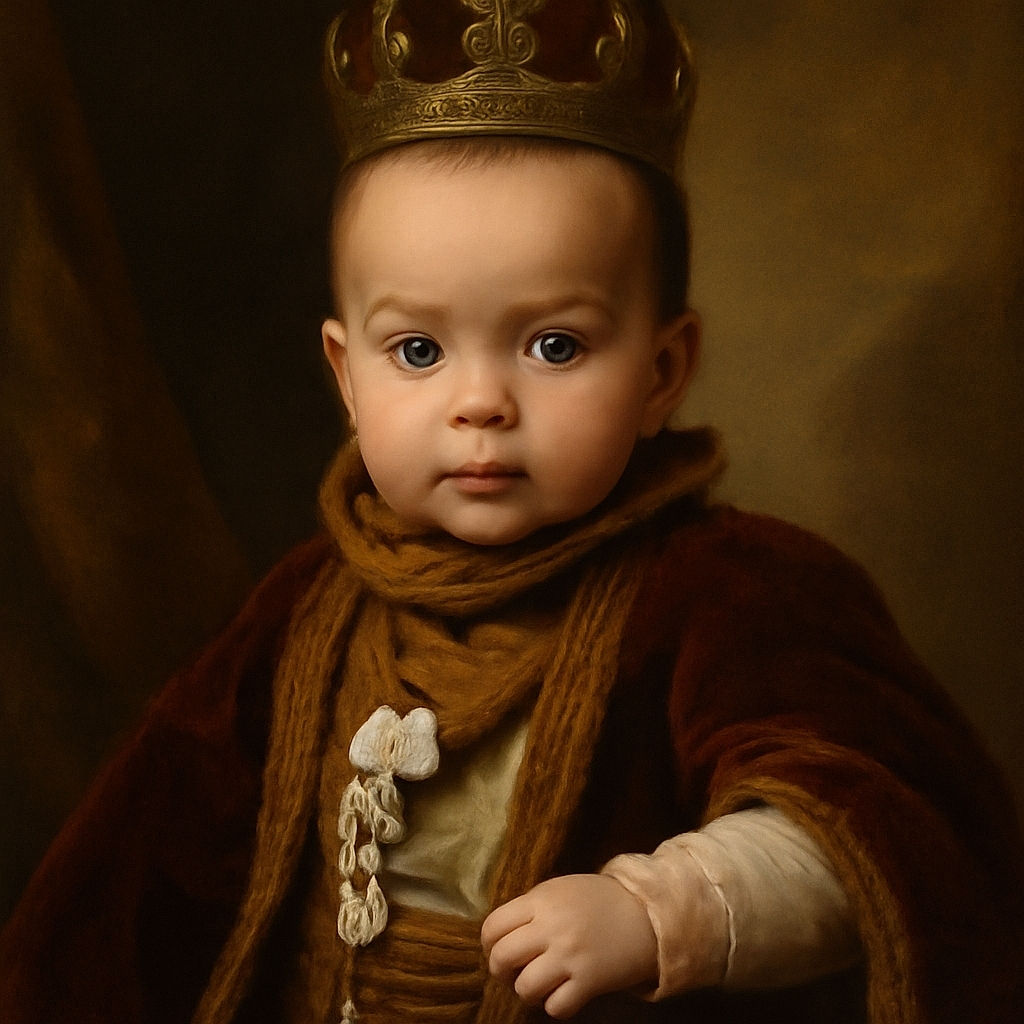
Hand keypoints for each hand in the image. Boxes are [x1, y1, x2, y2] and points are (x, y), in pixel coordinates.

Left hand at [481, 873, 657, 1018]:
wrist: (646, 913)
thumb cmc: (598, 900)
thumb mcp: (560, 890)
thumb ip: (531, 908)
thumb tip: (502, 935)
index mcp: (541, 901)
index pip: (492, 927)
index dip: (489, 944)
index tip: (498, 949)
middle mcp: (551, 928)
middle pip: (501, 958)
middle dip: (502, 971)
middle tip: (515, 971)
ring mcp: (570, 956)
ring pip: (525, 988)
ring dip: (528, 991)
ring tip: (540, 984)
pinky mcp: (589, 981)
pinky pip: (555, 1007)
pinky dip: (554, 1006)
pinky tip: (562, 994)